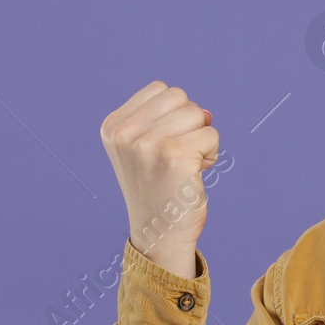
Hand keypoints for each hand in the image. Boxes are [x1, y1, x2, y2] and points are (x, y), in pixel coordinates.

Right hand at [99, 81, 218, 278]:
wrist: (159, 234)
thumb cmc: (159, 189)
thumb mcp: (144, 148)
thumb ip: (167, 119)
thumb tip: (205, 112)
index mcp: (113, 126)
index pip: (160, 90)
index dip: (174, 115)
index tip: (164, 147)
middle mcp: (124, 133)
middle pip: (180, 97)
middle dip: (189, 124)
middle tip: (178, 157)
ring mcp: (147, 143)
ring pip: (197, 113)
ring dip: (201, 139)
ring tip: (186, 166)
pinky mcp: (174, 155)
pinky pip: (211, 134)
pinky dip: (212, 153)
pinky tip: (195, 175)